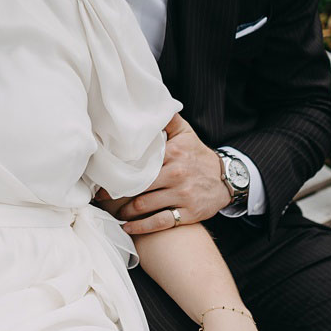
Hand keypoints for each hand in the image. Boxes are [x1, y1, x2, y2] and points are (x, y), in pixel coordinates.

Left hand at [114, 115, 232, 234]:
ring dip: (125, 210)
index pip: (139, 162)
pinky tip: (127, 226)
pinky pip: (160, 222)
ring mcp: (182, 195)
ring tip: (113, 210)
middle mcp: (176, 174)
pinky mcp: (188, 213)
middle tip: (103, 195)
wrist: (227, 180)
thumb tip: (152, 103)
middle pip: (138, 185)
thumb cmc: (199, 156)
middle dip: (117, 192)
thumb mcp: (186, 133)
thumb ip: (168, 118)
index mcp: (173, 153)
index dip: (120, 169)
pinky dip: (141, 227)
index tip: (104, 173)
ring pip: (144, 205)